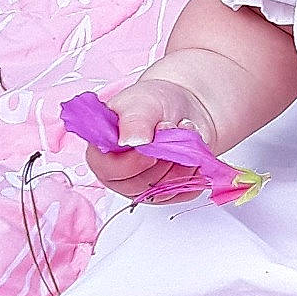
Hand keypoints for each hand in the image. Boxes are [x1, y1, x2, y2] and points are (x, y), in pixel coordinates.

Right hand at [85, 78, 218, 198]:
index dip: (133, 161)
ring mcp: (146, 188)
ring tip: (181, 130)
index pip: (110, 172)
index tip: (150, 143)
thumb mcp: (141, 103)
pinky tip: (189, 147)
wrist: (181, 107)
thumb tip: (131, 140)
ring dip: (181, 158)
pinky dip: (194, 167)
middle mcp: (121, 177)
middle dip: (163, 154)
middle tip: (169, 126)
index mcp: (102, 154)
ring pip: (167, 188)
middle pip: (142, 184)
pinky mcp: (170, 193)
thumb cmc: (153, 104)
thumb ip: (134, 121)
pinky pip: (187, 188)